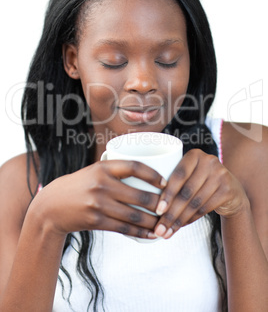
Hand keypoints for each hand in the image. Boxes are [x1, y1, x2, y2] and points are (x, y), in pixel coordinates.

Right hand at [32, 160, 165, 238]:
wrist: (52, 206)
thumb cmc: (79, 185)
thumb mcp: (94, 171)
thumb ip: (115, 170)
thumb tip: (146, 172)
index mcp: (103, 167)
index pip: (134, 167)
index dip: (153, 174)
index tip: (165, 182)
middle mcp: (101, 184)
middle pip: (139, 195)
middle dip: (159, 203)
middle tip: (171, 207)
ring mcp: (98, 204)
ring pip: (134, 215)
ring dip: (153, 221)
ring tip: (165, 223)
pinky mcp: (96, 221)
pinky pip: (124, 228)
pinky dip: (140, 233)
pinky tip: (151, 234)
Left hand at [153, 149, 248, 238]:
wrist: (230, 189)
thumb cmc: (199, 182)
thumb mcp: (189, 174)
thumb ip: (173, 180)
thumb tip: (147, 203)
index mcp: (194, 154)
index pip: (178, 175)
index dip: (167, 194)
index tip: (157, 211)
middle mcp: (209, 161)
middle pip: (186, 192)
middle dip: (171, 213)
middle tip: (159, 229)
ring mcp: (221, 175)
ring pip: (194, 202)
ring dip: (179, 220)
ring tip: (167, 232)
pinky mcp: (228, 190)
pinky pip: (204, 208)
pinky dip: (190, 219)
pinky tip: (180, 226)